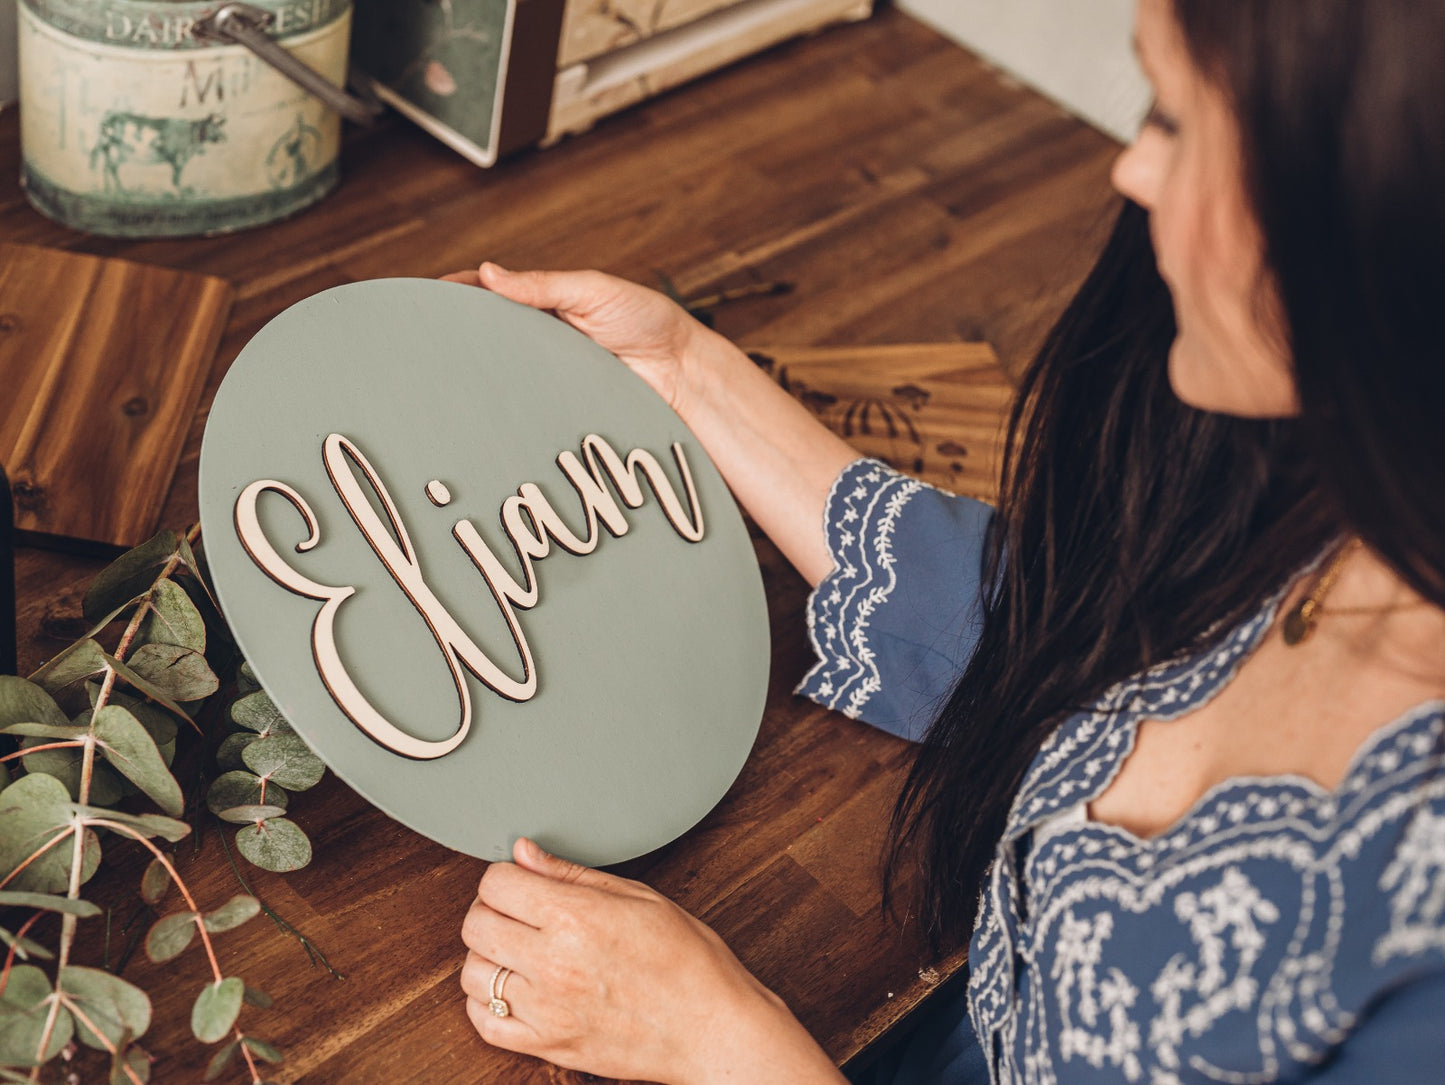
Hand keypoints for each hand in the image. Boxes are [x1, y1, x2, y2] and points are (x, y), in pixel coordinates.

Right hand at [442, 264, 705, 412]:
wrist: (682, 371)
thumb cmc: (647, 321)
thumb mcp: (593, 290)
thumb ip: (542, 284)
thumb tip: (489, 272)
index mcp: (545, 304)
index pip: (490, 295)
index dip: (458, 296)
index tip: (424, 298)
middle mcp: (541, 339)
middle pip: (487, 337)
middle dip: (454, 339)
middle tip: (420, 342)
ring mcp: (548, 373)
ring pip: (500, 375)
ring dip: (475, 378)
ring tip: (441, 378)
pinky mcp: (559, 405)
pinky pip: (525, 406)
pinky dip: (504, 408)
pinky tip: (483, 410)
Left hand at [459, 838, 843, 1084]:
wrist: (711, 1028)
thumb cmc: (688, 961)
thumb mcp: (639, 897)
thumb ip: (571, 874)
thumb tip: (525, 853)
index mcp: (575, 918)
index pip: (497, 884)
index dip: (506, 876)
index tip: (520, 881)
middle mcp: (553, 963)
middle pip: (476, 925)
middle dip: (491, 910)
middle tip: (517, 912)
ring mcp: (546, 1009)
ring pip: (472, 974)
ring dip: (487, 957)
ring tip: (518, 952)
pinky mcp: (548, 1046)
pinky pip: (485, 1024)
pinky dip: (487, 1004)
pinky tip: (513, 990)